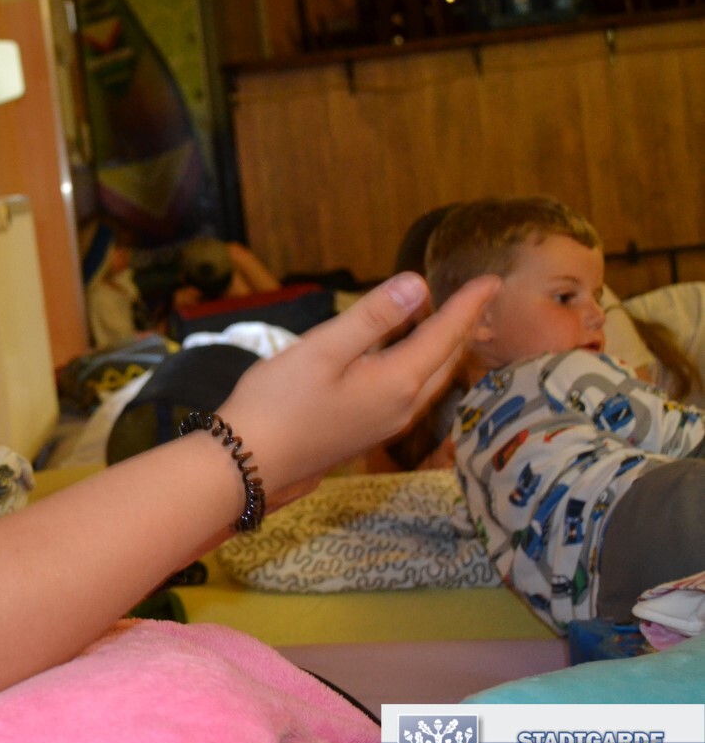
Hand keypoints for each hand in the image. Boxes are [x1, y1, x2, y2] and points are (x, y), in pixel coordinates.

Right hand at [215, 272, 497, 493]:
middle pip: (447, 360)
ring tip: (454, 321)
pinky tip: (410, 355)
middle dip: (465, 326)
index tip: (492, 279)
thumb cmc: (279, 402)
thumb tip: (418, 283)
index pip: (445, 335)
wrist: (251, 464)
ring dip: (447, 347)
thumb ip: (372, 317)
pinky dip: (425, 364)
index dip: (467, 305)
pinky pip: (414, 390)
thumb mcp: (322, 349)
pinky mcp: (369, 430)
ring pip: (432, 378)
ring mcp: (386, 423)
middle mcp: (402, 406)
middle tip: (480, 296)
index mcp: (397, 382)